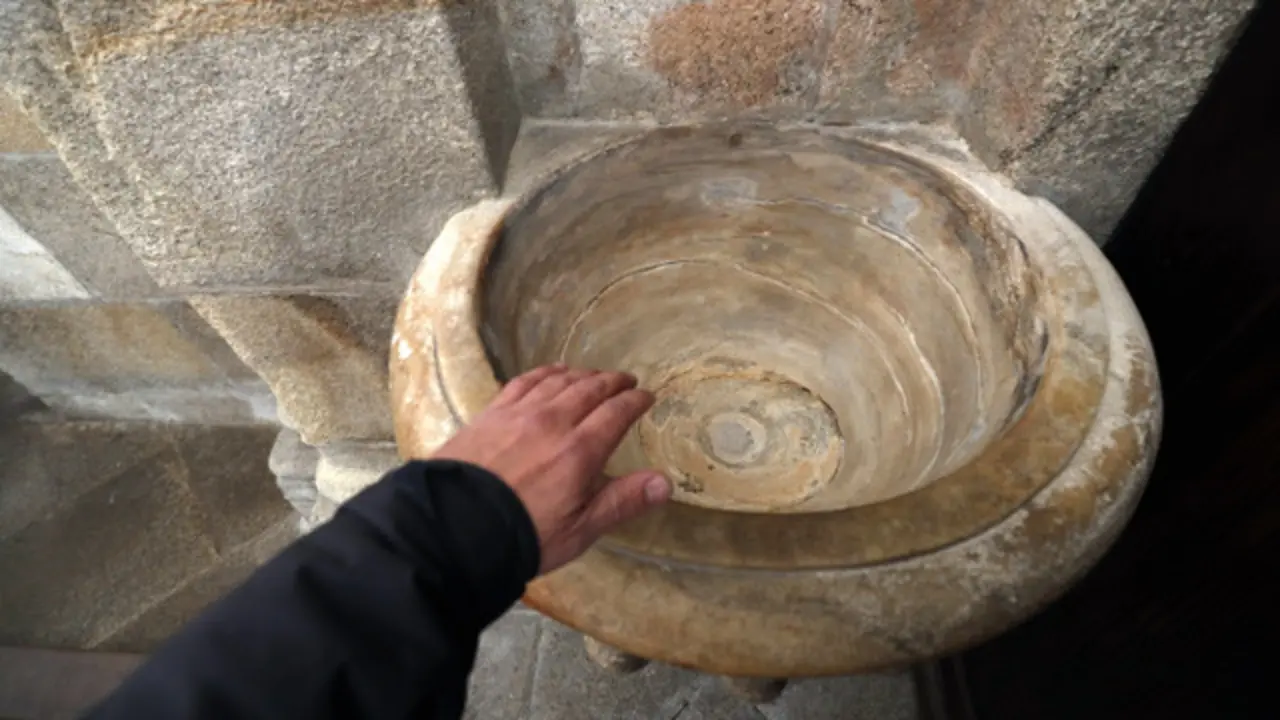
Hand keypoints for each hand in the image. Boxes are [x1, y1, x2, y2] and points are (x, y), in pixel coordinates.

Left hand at [431, 365, 671, 573]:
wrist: (454, 528)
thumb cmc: (524, 536)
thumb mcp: (580, 529)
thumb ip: (622, 502)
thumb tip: (664, 483)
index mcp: (580, 451)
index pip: (617, 413)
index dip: (636, 402)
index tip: (648, 397)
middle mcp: (553, 422)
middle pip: (590, 389)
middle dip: (613, 382)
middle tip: (627, 381)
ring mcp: (519, 414)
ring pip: (558, 381)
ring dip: (582, 375)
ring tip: (594, 376)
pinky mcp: (491, 413)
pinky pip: (524, 382)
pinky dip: (545, 372)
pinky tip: (551, 372)